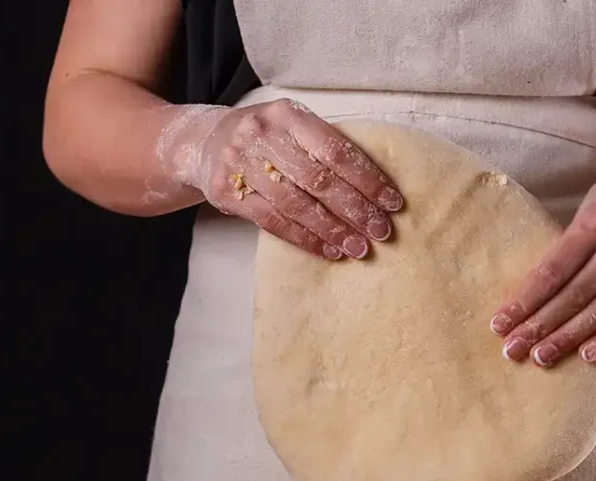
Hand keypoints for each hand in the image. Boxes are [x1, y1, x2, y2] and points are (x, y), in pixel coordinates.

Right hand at [173, 99, 402, 259]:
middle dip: (355, 209)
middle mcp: (262, 135)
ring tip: (359, 247)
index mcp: (287, 114)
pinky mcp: (228, 193)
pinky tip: (329, 250)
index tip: (392, 202)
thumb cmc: (265, 137)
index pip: (336, 150)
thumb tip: (378, 185)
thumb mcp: (292, 126)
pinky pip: (274, 222)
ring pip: (296, 204)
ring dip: (333, 230)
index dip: (367, 178)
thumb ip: (325, 146)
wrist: (203, 142)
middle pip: (318, 180)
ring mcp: (241, 164)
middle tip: (381, 231)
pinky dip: (305, 239)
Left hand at [490, 152, 595, 366]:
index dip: (526, 300)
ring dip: (570, 337)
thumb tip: (529, 295)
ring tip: (542, 356)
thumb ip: (567, 247)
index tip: (500, 324)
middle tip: (513, 349)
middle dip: (541, 326)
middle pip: (577, 294)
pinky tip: (587, 353)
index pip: (554, 270)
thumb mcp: (590, 208)